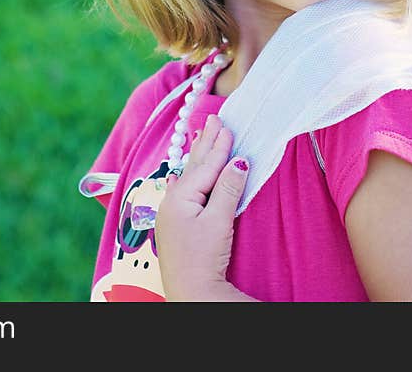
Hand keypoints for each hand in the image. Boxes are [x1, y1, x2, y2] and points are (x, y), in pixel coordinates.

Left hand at [155, 115, 253, 300]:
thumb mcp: (218, 222)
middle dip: (205, 143)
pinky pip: (183, 190)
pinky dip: (188, 176)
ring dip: (198, 156)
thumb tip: (239, 161)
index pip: (205, 166)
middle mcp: (173, 201)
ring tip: (200, 135)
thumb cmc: (202, 259)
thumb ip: (228, 189)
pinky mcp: (176, 225)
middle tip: (213, 119)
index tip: (227, 125)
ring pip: (189, 176)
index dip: (218, 146)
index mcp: (181, 197)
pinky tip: (180, 173)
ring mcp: (172, 213)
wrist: (191, 293)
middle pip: (194, 166)